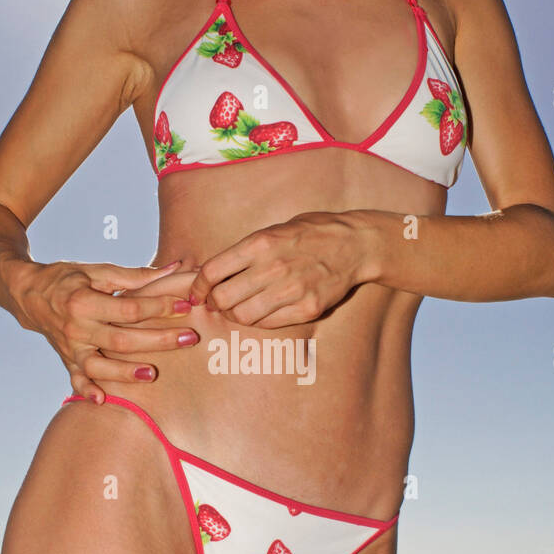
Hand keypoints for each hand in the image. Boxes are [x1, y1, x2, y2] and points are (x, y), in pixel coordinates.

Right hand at [6, 258, 200, 400]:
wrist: (29, 294)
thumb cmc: (68, 279)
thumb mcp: (97, 271)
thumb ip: (135, 275)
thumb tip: (174, 268)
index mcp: (84, 301)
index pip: (129, 308)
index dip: (159, 306)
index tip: (185, 305)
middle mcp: (76, 328)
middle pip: (121, 339)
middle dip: (157, 340)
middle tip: (188, 338)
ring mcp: (71, 348)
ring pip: (99, 366)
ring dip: (124, 373)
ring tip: (152, 374)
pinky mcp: (67, 361)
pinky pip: (76, 381)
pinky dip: (87, 392)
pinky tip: (103, 400)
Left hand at [186, 211, 370, 327]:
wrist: (355, 244)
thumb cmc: (311, 233)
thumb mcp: (274, 230)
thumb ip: (246, 251)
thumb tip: (215, 272)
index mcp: (260, 243)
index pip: (212, 271)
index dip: (198, 286)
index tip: (197, 292)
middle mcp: (273, 267)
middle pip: (223, 299)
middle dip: (214, 303)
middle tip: (217, 302)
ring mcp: (291, 291)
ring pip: (243, 316)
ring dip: (234, 315)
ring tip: (238, 309)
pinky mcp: (307, 308)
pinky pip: (269, 324)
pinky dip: (258, 321)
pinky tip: (262, 311)